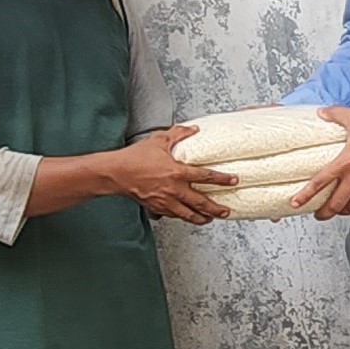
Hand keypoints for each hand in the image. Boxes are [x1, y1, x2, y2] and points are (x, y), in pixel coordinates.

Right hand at [113, 126, 234, 223]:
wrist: (116, 173)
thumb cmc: (135, 157)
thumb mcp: (159, 140)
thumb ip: (178, 134)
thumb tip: (193, 129)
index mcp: (176, 172)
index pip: (205, 176)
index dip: (222, 179)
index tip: (233, 180)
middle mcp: (173, 189)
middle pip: (200, 202)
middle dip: (216, 208)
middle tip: (226, 210)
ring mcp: (165, 201)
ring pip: (188, 214)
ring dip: (202, 218)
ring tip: (210, 219)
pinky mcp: (156, 207)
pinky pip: (174, 215)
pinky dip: (183, 217)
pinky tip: (188, 216)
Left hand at [295, 105, 349, 219]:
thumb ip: (335, 115)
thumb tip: (322, 112)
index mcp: (344, 163)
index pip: (319, 183)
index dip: (305, 195)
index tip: (295, 203)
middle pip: (334, 205)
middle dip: (323, 213)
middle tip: (317, 215)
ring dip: (341, 211)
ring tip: (336, 210)